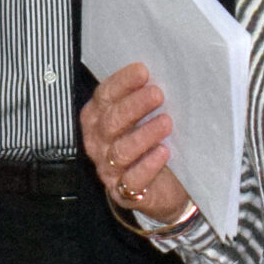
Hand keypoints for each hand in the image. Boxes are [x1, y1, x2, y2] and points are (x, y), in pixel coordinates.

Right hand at [80, 63, 195, 223]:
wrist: (160, 188)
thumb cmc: (149, 145)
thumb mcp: (143, 118)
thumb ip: (144, 98)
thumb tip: (164, 72)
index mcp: (98, 118)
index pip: (103, 96)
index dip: (121, 83)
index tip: (142, 71)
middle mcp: (98, 143)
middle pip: (110, 122)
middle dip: (134, 106)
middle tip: (157, 94)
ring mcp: (109, 169)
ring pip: (121, 150)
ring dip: (144, 134)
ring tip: (166, 122)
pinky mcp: (124, 191)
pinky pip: (133, 179)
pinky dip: (148, 165)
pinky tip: (163, 152)